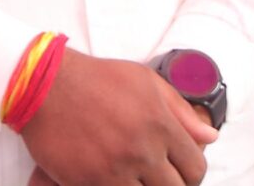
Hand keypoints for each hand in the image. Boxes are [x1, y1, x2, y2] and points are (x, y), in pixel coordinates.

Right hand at [17, 50, 218, 185]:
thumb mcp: (144, 81)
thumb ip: (180, 110)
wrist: (44, 85)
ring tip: (136, 177)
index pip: (196, 168)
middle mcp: (142, 150)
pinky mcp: (89, 182)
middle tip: (159, 177)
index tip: (181, 172)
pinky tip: (115, 179)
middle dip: (173, 185)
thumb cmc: (95, 78)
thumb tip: (210, 137)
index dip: (192, 174)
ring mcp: (116, 169)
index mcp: (160, 123)